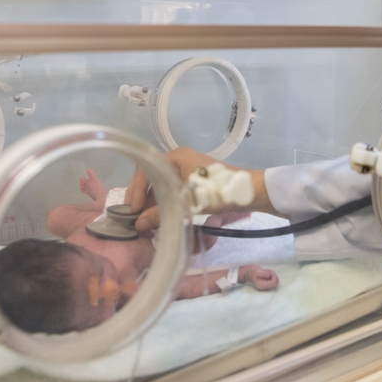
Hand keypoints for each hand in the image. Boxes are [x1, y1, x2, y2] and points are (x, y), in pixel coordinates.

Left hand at [78, 168, 106, 201]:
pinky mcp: (90, 194)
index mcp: (88, 183)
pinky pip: (85, 192)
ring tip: (82, 184)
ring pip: (82, 188)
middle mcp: (87, 187)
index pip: (82, 179)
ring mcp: (88, 191)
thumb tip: (88, 169)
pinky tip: (86, 189)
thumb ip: (91, 174)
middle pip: (81, 184)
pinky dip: (84, 190)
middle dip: (80, 181)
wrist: (101, 198)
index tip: (81, 177)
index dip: (81, 178)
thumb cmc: (98, 189)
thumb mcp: (95, 180)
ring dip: (81, 185)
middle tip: (82, 179)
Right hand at [126, 147, 276, 231]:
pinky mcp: (192, 179)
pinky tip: (160, 216)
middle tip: (134, 216)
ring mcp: (185, 168)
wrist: (248, 192)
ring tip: (145, 220)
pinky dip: (163, 201)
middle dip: (141, 196)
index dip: (136, 190)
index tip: (134, 210)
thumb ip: (161, 213)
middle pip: (150, 175)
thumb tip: (139, 225)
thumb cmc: (218, 191)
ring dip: (151, 201)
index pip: (145, 169)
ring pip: (159, 183)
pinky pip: (170, 188)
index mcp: (175, 157)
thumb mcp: (187, 203)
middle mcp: (178, 159)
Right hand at [238, 264, 277, 290]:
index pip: (273, 283)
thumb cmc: (252, 271)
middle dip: (273, 275)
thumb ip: (265, 274)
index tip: (270, 272)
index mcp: (262, 285)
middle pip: (275, 282)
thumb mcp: (257, 271)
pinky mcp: (266, 283)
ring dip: (272, 275)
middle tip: (268, 271)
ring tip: (266, 272)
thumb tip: (270, 276)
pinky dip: (271, 275)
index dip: (274, 276)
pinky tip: (266, 273)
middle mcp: (265, 287)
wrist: (247, 273)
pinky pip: (272, 279)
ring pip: (275, 281)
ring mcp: (266, 286)